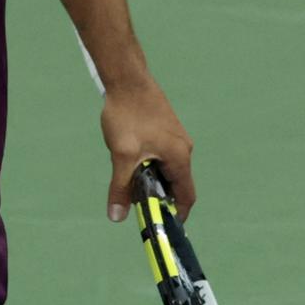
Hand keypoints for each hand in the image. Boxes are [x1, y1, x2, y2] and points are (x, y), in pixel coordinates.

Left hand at [101, 70, 194, 221]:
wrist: (127, 79)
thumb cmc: (128, 115)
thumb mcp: (121, 156)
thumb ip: (120, 188)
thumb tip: (117, 217)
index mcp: (179, 157)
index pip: (186, 195)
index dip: (177, 214)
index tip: (164, 226)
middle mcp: (183, 148)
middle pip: (176, 184)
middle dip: (160, 198)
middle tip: (139, 208)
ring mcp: (175, 138)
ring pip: (167, 169)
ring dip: (152, 181)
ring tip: (130, 185)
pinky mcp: (165, 130)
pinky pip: (162, 156)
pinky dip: (150, 167)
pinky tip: (130, 163)